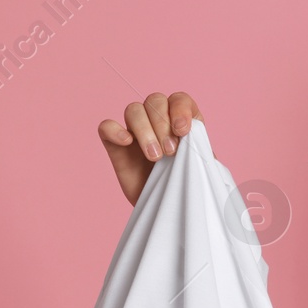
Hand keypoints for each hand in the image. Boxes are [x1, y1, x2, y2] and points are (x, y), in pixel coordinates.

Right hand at [97, 90, 202, 205]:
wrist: (168, 208)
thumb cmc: (187, 185)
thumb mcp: (200, 167)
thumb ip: (200, 151)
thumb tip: (199, 142)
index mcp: (181, 119)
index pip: (179, 99)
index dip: (180, 110)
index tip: (182, 131)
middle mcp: (157, 119)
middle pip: (155, 101)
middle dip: (163, 125)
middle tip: (170, 152)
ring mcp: (135, 131)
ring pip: (133, 110)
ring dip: (144, 130)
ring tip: (155, 157)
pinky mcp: (116, 145)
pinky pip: (107, 126)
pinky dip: (114, 130)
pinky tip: (126, 142)